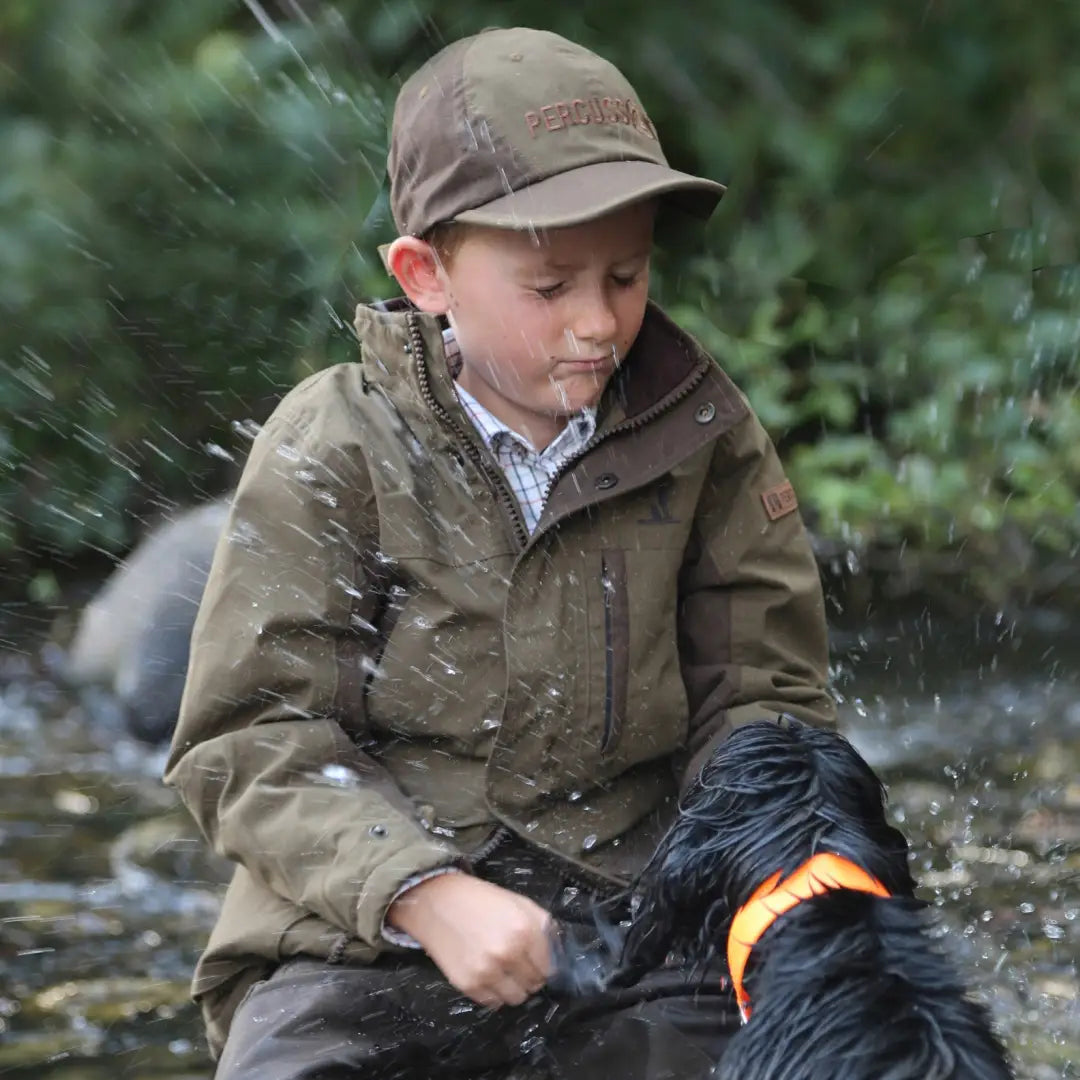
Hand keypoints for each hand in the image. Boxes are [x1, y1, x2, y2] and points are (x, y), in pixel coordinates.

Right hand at [386, 872, 552, 1007]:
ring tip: (503, 972)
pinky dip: (493, 993)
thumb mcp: (519, 902)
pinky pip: (492, 1003)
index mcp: (525, 930)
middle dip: (530, 977)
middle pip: (534, 985)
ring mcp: (487, 971)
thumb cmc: (481, 899)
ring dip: (513, 988)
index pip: (549, 967)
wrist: (438, 902)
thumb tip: (557, 952)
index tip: (536, 962)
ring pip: (516, 999)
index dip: (544, 965)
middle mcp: (508, 953)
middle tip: (519, 965)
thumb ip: (542, 925)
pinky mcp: (468, 984)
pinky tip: (487, 975)